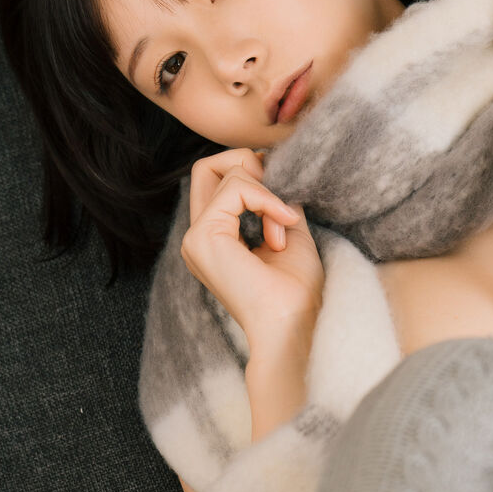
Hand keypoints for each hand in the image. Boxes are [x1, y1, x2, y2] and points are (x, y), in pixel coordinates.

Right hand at [182, 149, 323, 344]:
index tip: (286, 210)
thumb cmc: (296, 292)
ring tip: (283, 229)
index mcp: (215, 239)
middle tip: (279, 198)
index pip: (221, 180)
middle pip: (207, 166)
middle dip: (250, 164)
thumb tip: (274, 167)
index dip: (257, 177)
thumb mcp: (289, 231)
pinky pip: (236, 186)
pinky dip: (266, 198)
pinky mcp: (202, 237)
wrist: (293, 326)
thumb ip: (275, 199)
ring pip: (224, 170)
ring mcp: (196, 238)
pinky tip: (281, 229)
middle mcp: (199, 237)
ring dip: (267, 192)